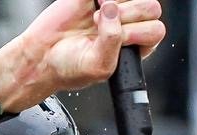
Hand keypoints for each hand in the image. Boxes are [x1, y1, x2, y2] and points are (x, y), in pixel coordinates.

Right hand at [0, 0, 166, 110]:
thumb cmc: (69, 67)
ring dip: (119, 5)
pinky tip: (93, 3)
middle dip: (129, 17)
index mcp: (135, 46)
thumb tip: (112, 9)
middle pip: (151, 8)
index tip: (118, 39)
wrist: (41, 57)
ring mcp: (113, 6)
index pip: (155, 29)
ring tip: (95, 17)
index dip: (138, 32)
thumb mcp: (100, 66)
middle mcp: (127, 24)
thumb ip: (113, 41)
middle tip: (103, 26)